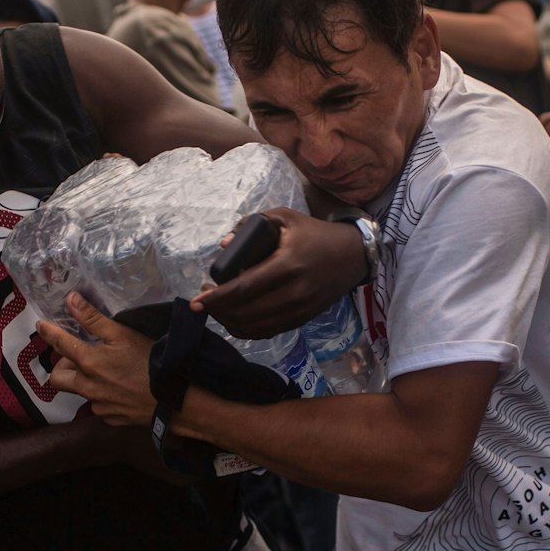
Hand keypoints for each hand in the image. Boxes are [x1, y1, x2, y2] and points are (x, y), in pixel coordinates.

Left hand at [40, 293, 156, 426]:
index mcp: (88, 362)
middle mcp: (87, 386)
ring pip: (79, 393)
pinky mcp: (110, 418)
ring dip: (84, 382)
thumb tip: (70, 299)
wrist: (172, 399)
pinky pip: (98, 406)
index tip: (41, 326)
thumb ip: (93, 318)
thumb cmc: (148, 362)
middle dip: (62, 367)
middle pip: (57, 379)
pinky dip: (104, 397)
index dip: (48, 333)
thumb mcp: (122, 334)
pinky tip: (121, 390)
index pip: (60, 344)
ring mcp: (98, 405)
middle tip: (78, 358)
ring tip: (105, 373)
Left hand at [190, 208, 365, 339]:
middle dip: (218, 311)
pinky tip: (235, 320)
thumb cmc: (315, 234)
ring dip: (229, 322)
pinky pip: (268, 331)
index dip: (216, 298)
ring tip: (216, 310)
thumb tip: (224, 244)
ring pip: (255, 327)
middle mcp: (294, 292)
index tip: (196, 301)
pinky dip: (247, 330)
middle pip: (245, 313)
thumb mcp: (286, 218)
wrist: (353, 256)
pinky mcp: (303, 319)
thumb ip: (252, 226)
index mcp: (287, 265)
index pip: (243, 288)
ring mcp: (299, 310)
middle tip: (204, 302)